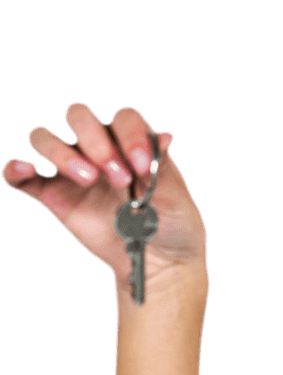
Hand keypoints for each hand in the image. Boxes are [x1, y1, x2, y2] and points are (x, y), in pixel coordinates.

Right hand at [2, 103, 206, 287]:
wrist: (158, 258)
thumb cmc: (172, 221)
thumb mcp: (175, 195)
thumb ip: (163, 166)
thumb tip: (165, 136)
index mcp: (133, 141)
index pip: (124, 118)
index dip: (131, 135)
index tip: (143, 166)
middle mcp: (100, 147)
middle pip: (79, 116)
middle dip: (96, 140)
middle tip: (119, 177)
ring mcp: (74, 169)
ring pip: (46, 138)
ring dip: (61, 153)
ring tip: (89, 180)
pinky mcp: (53, 195)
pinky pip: (23, 177)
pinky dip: (16, 170)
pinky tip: (25, 169)